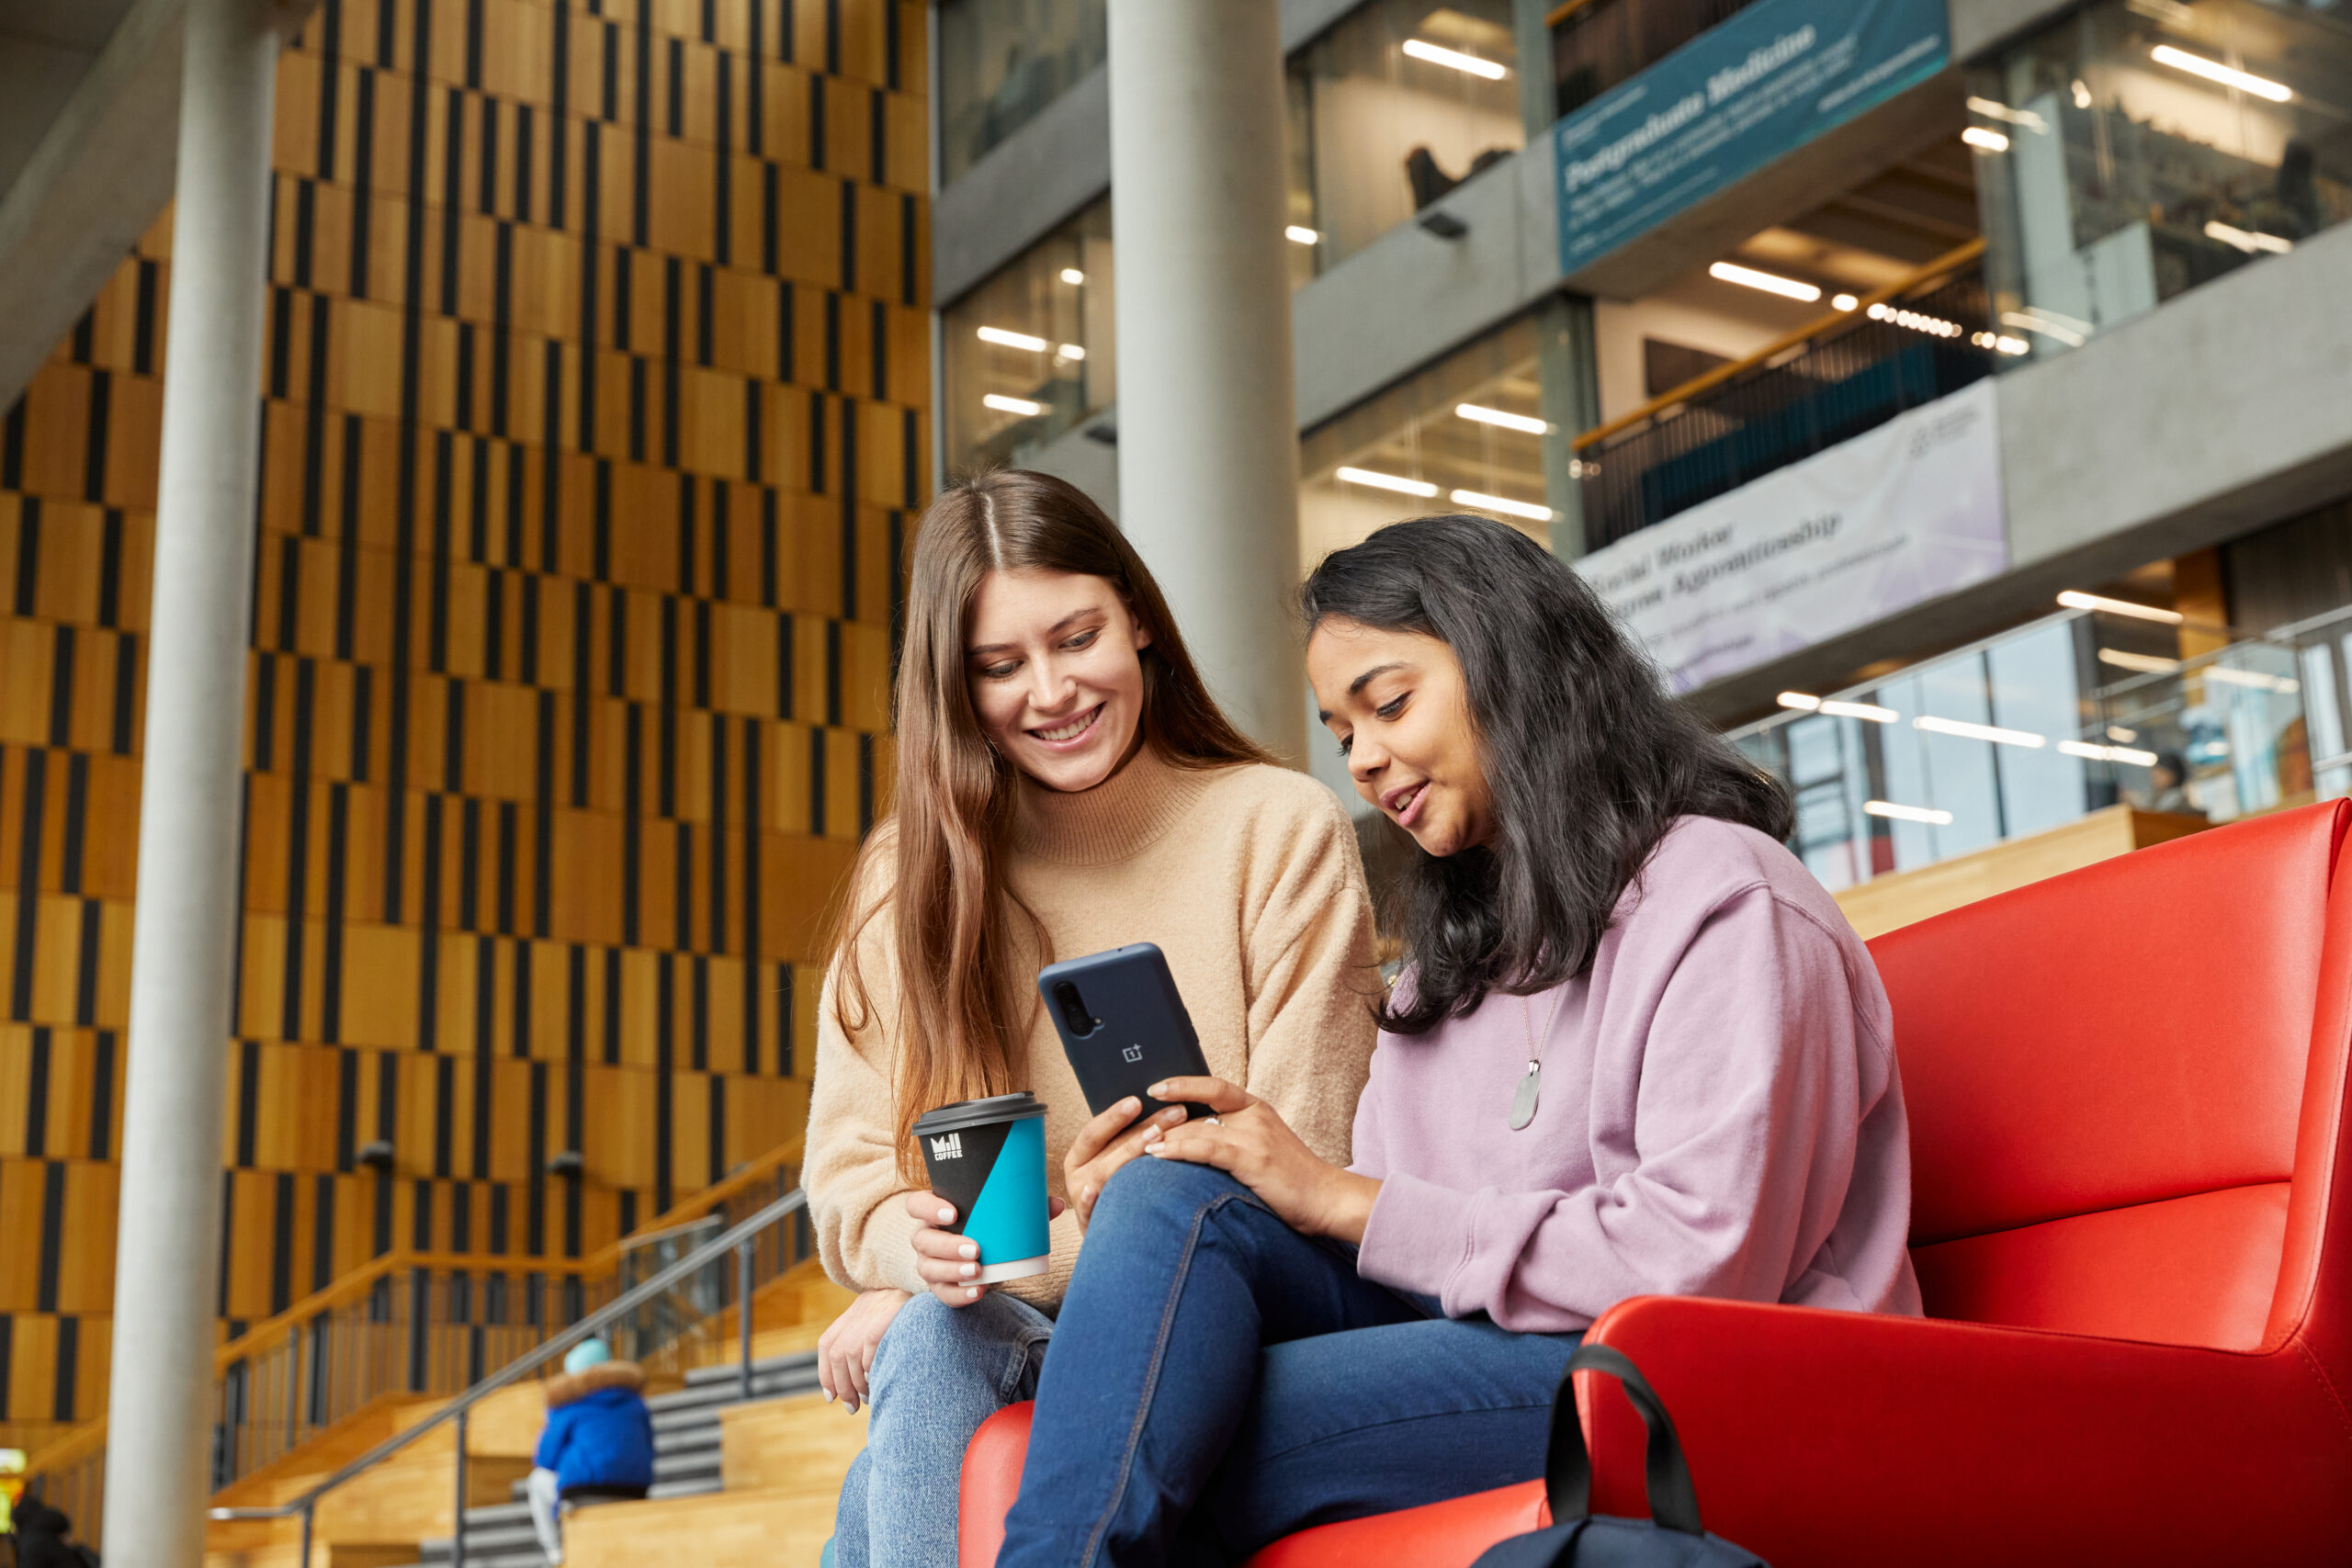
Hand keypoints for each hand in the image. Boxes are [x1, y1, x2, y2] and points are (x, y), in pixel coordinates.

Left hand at [817, 1287, 908, 1412]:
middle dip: (841, 1385)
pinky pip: (871, 1344)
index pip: (828, 1344)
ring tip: (867, 1398)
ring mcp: (873, 1311)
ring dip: (856, 1382)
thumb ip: (871, 1339)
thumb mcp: (888, 1318)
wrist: (931, 1282)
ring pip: (850, 1353)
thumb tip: (862, 1379)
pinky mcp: (889, 1313)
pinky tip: (876, 1379)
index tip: (831, 1397)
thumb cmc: (915, 1311)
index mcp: (856, 1311)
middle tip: (851, 1406)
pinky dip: (870, 1365)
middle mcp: (860, 1310)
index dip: (826, 1372)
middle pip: (836, 1352)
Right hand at [905, 1188, 1068, 1305]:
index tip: (953, 1213)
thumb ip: (1028, 1207)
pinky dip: (959, 1294)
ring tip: (978, 1271)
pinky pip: (942, 1293)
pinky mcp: (940, 1286)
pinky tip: (977, 1292)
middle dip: (947, 1245)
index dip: (929, 1208)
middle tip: (975, 1248)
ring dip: (952, 1270)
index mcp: (935, 1211)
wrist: (988, 1257)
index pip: (917, 1205)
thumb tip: (1056, 1204)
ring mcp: (929, 1263)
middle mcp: (926, 1236)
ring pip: (928, 1268)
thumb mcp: (1004, 1215)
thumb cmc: (990, 1227)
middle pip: (923, 1239)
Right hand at [1064, 1096, 1191, 1232]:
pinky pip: (1090, 1209)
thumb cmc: (1118, 1190)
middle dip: (1141, 1130)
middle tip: (1174, 1114)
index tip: (1137, 1100)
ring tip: (1158, 1138)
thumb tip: (1164, 1109)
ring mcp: (1082, 1198)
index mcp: (1080, 1155)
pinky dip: (1091, 1198)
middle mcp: (1078, 1174)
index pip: (1095, 1130)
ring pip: (1104, 1173)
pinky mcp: (1089, 1223)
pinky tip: (1097, 1190)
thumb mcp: (1115, 1162)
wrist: (1111, 1239)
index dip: (1115, 1116)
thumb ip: (1127, 1139)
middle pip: (1109, 1148)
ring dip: (1132, 1154)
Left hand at [1142, 1077, 1379, 1244]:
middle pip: (1199, 1108)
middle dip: (1165, 1118)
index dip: (1184, 1084)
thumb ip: (1238, 1137)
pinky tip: (1158, 1154)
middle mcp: (1254, 1116)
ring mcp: (1254, 1135)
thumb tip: (1198, 1139)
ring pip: (1197, 1128)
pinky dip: (1178, 1149)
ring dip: (1164, 1136)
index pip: (1215, 1087)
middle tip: (1136, 1125)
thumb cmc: (1294, 1180)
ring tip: (1137, 1145)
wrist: (1327, 1199)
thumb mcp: (1266, 1147)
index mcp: (1257, 1109)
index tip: (1156, 1087)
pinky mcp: (1251, 1158)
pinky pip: (1205, 1148)